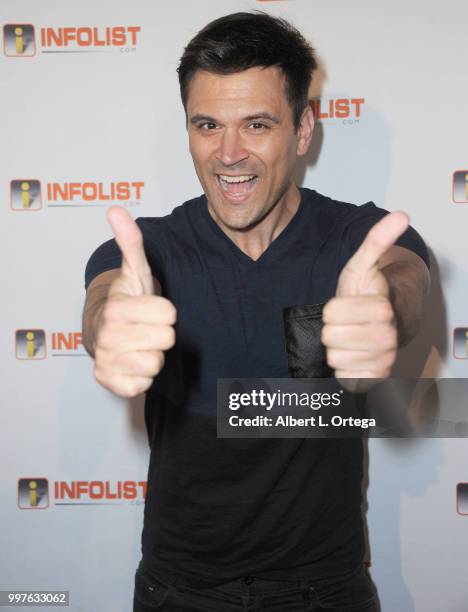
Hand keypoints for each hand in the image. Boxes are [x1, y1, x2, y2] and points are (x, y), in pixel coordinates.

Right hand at [93, 206, 175, 397]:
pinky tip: (133, 363)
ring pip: (157, 364)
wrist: (106, 334)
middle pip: (167, 339)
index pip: (169, 313)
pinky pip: (144, 385)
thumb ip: (131, 243)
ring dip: (153, 355)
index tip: (151, 308)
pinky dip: (143, 376)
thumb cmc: (128, 302)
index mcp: (117, 308)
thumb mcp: (135, 272)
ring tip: (139, 344)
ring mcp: (107, 361)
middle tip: (146, 327)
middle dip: (161, 333)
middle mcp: (108, 336)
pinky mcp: (110, 383)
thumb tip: (115, 210)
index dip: (165, 311)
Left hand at [321, 212, 408, 389]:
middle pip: (330, 336)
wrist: (377, 324)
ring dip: (335, 347)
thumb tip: (402, 215)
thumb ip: (376, 241)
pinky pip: (344, 378)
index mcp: (381, 308)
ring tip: (348, 338)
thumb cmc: (364, 294)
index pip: (331, 312)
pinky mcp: (375, 379)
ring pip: (334, 358)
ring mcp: (383, 359)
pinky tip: (352, 356)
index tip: (341, 305)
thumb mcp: (362, 265)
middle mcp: (388, 336)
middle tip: (343, 322)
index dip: (330, 308)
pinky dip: (342, 368)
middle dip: (330, 328)